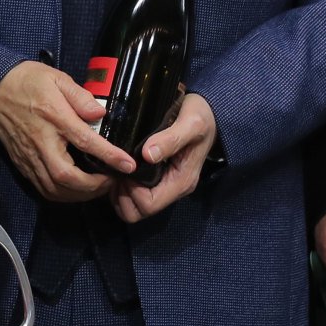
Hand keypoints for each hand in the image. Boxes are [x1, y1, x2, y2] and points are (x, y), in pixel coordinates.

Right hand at [0, 60, 132, 202]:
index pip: (86, 142)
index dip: (110, 157)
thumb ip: (80, 95)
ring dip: (79, 195)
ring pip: (54, 189)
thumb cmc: (26, 81)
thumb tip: (101, 112)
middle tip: (111, 180)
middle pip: (66, 177)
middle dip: (93, 186)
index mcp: (53, 117)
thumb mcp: (56, 78)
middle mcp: (40, 142)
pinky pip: (42, 188)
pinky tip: (75, 189)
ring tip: (96, 187)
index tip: (128, 165)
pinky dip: (62, 195)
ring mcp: (29, 156)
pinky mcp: (22, 163)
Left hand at [111, 92, 217, 222]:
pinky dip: (123, 188)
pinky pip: (136, 195)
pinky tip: (121, 169)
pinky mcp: (159, 178)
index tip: (124, 170)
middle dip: (122, 196)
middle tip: (116, 172)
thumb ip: (171, 139)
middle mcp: (173, 188)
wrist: (209, 113)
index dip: (131, 191)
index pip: (149, 205)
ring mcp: (166, 185)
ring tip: (116, 170)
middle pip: (139, 211)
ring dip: (120, 194)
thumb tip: (148, 154)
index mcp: (181, 181)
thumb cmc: (201, 117)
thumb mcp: (190, 123)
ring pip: (135, 207)